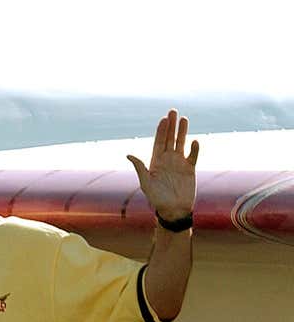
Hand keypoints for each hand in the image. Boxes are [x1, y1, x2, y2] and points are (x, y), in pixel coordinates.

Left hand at [127, 109, 198, 223]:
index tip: (163, 119)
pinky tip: (194, 141)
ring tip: (184, 118)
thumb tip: (129, 155)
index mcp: (155, 162)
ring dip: (183, 131)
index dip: (161, 131)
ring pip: (181, 143)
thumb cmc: (157, 199)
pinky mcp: (190, 169)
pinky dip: (194, 149)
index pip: (158, 142)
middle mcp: (167, 160)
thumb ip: (140, 167)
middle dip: (171, 125)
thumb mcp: (146, 183)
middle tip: (173, 111)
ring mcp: (179, 163)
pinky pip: (193, 156)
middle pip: (170, 139)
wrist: (173, 210)